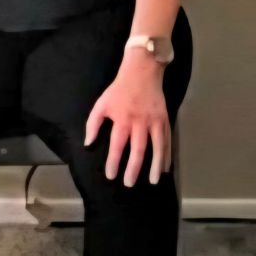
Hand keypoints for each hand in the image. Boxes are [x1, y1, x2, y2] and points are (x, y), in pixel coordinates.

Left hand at [83, 50, 170, 185]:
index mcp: (122, 119)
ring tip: (153, 181)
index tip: (111, 175)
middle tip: (129, 184)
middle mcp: (140, 122)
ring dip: (155, 165)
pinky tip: (165, 167)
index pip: (117, 145)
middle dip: (134, 168)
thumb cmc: (119, 89)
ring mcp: (154, 121)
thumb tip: (88, 144)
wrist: (142, 71)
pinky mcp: (164, 119)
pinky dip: (167, 155)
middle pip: (138, 149)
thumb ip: (93, 124)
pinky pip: (167, 140)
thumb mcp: (102, 103)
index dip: (113, 161)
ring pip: (157, 147)